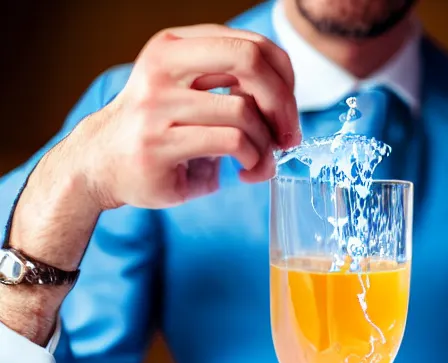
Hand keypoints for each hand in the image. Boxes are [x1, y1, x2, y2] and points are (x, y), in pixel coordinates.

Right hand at [0, 24, 300, 344]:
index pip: (253, 45)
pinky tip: (246, 171)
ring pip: (243, 111)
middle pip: (251, 62)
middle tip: (288, 138)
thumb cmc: (155, 134)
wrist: (99, 166)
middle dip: (284, 105)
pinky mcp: (159, 144)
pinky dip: (253, 159)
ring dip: (266, 145)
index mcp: (176, 47)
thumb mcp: (190, 97)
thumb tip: (287, 105)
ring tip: (261, 165)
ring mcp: (158, 105)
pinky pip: (230, 142)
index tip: (288, 115)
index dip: (285, 80)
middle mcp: (164, 67)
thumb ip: (230, 89)